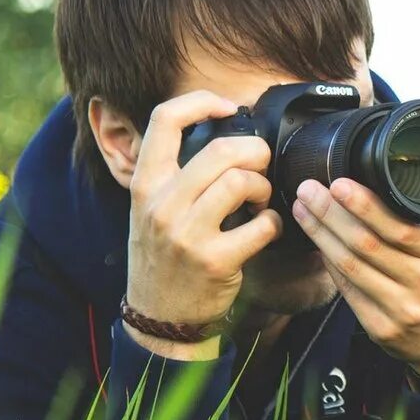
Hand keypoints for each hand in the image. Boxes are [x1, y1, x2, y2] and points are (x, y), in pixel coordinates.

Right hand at [125, 90, 282, 359]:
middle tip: (262, 165)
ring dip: (264, 186)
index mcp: (145, 184)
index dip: (202, 102)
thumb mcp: (150, 209)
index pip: (165, 119)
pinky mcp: (215, 260)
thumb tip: (220, 131)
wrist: (158, 317)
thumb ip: (174, 174)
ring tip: (262, 199)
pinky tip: (267, 228)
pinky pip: (262, 226)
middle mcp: (161, 204)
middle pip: (221, 149)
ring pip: (242, 182)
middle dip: (256, 151)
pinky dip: (274, 223)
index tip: (228, 108)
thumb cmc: (163, 256)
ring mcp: (186, 233)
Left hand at [291, 177, 419, 376]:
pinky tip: (317, 242)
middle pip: (367, 244)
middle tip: (308, 189)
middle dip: (330, 213)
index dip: (364, 205)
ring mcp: (404, 309)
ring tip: (303, 209)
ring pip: (351, 266)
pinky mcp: (383, 329)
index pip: (399, 227)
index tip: (338, 182)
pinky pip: (347, 290)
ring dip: (321, 235)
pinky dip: (328, 264)